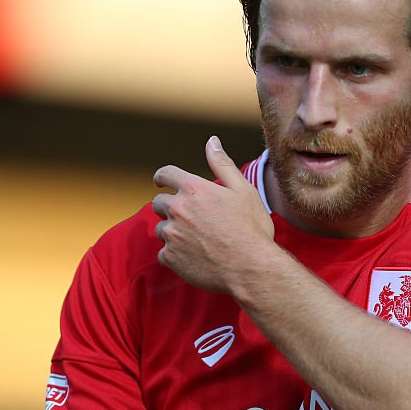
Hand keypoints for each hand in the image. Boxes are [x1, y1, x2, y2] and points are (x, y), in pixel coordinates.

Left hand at [152, 136, 275, 291]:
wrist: (250, 268)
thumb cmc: (251, 228)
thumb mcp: (243, 190)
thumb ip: (223, 165)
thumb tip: (212, 141)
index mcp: (194, 189)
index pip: (166, 174)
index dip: (162, 177)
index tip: (161, 181)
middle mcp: (177, 209)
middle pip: (159, 203)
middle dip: (171, 207)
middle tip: (192, 218)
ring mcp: (171, 234)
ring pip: (162, 229)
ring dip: (174, 231)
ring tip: (198, 240)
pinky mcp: (170, 257)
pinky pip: (164, 252)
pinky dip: (176, 254)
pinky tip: (196, 257)